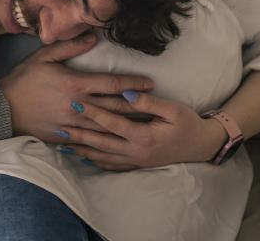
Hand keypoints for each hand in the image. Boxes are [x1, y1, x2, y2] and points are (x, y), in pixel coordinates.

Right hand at [0, 33, 154, 142]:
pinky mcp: (65, 136)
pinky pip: (90, 140)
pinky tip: (119, 140)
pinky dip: (106, 139)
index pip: (112, 84)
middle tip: (156, 104)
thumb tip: (93, 37)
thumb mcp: (44, 56)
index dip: (133, 84)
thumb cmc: (23, 79)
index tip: (150, 83)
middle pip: (115, 106)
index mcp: (75, 83)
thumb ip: (70, 47)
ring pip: (106, 125)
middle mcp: (77, 105)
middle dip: (138, 105)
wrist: (2, 108)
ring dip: (127, 124)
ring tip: (145, 124)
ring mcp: (72, 123)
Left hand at [53, 91, 227, 169]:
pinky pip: (111, 165)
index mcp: (144, 136)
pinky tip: (83, 156)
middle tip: (59, 125)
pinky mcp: (136, 164)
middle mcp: (136, 151)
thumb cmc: (187, 124)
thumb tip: (126, 93)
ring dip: (82, 149)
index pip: (112, 123)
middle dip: (80, 133)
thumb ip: (148, 102)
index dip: (93, 112)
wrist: (200, 146)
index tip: (76, 101)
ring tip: (64, 142)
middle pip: (101, 142)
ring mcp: (135, 160)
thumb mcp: (172, 109)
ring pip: (103, 156)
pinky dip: (95, 161)